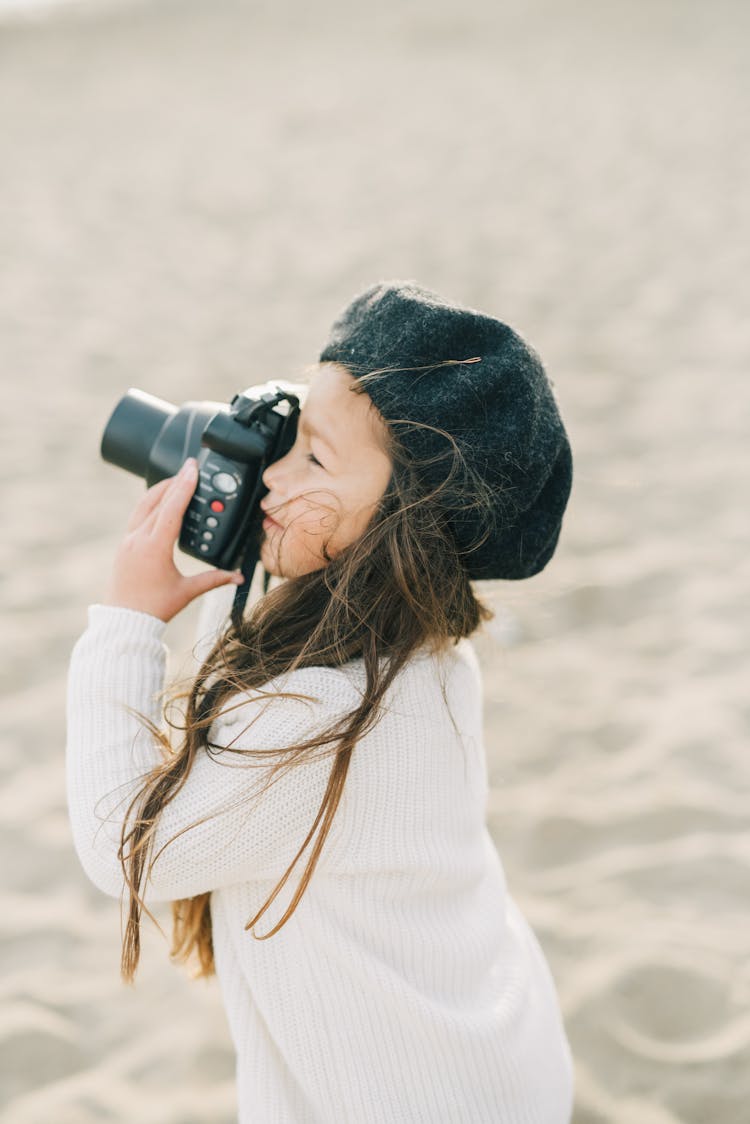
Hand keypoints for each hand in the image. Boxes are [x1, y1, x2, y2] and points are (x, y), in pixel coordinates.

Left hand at [102, 458, 243, 622]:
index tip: (192, 469)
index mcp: (155, 547)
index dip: (184, 486)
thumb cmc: (154, 608)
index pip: (172, 508)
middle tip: (189, 467)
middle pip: (157, 500)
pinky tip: (159, 502)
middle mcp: (138, 539)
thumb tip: (238, 576)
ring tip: (176, 479)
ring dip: (160, 490)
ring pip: (143, 505)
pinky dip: (150, 503)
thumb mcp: (187, 591)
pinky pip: (137, 516)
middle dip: (175, 481)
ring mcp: (128, 540)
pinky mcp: (123, 545)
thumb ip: (214, 579)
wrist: (123, 621)